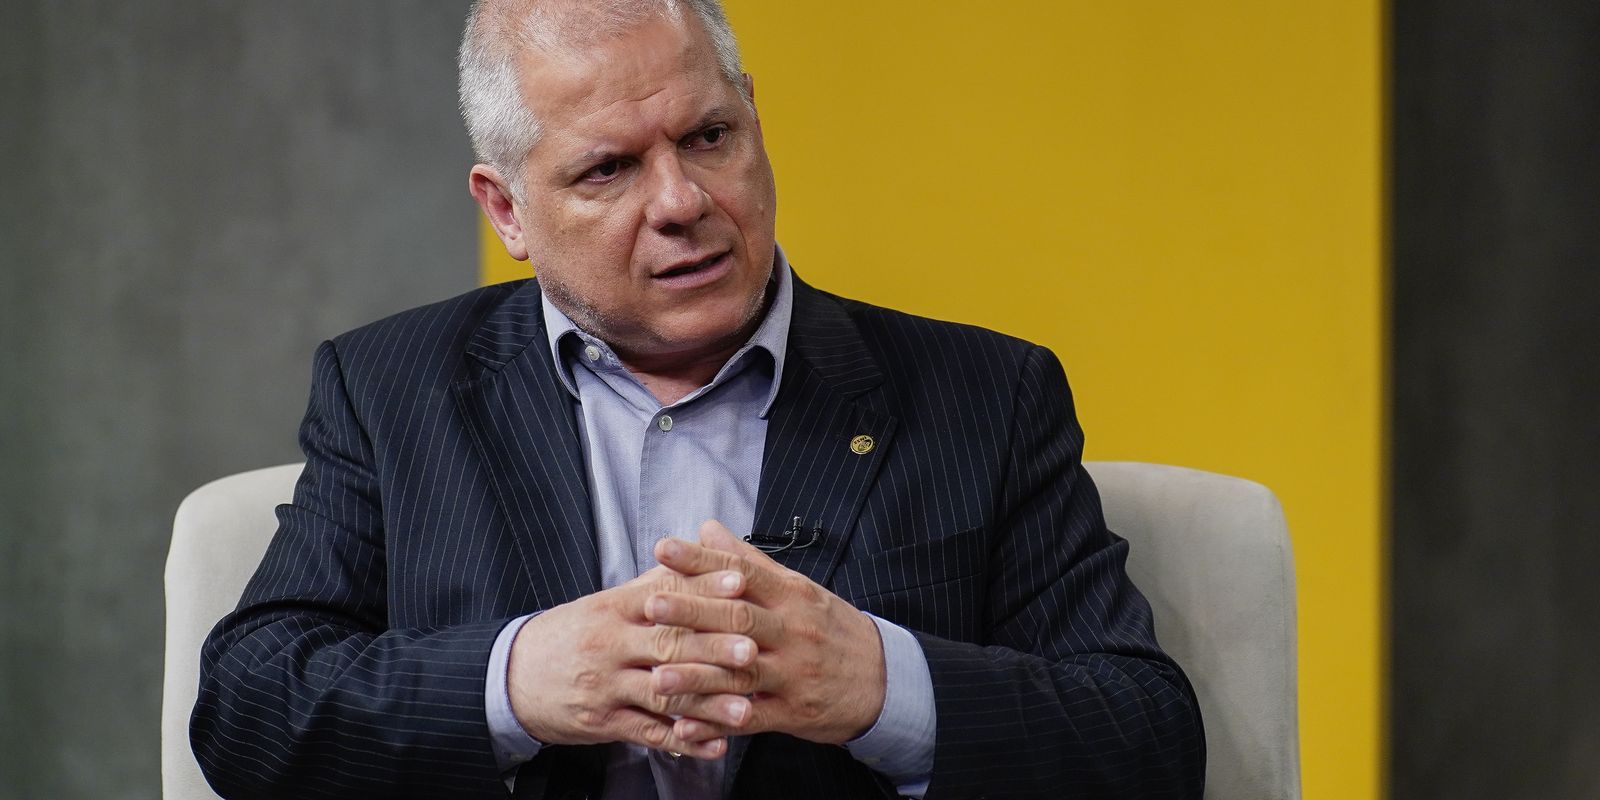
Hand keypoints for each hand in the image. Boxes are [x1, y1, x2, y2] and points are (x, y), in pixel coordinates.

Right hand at [506, 564, 758, 758]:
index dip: (704, 589)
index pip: (664, 595)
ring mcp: (604, 686)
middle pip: (668, 644)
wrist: (513, 676)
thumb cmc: (572, 635)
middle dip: (714, 648)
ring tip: (745, 709)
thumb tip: (700, 552)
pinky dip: (683, 741)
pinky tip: (714, 745)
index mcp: (614, 608)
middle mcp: (609, 644)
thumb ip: (655, 583)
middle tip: (753, 650)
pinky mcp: (601, 722)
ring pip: (662, 694)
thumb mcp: (606, 603)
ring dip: (707, 704)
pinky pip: (647, 733)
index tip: (741, 584)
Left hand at [647, 520, 886, 745]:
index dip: (702, 560)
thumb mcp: (798, 590)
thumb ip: (749, 561)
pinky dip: (715, 723)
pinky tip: (683, 726)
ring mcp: (793, 674)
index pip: (742, 571)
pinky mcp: (793, 712)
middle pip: (739, 619)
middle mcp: (793, 632)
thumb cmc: (831, 629)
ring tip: (656, 676)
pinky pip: (750, 719)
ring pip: (740, 673)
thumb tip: (708, 528)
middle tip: (651, 605)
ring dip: (697, 676)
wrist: (884, 679)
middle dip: (693, 613)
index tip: (663, 549)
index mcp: (792, 596)